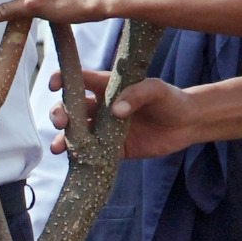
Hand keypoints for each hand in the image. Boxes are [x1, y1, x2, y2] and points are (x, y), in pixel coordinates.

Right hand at [52, 72, 203, 160]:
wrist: (186, 124)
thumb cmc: (170, 99)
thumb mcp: (156, 90)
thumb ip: (136, 95)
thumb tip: (116, 111)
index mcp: (107, 87)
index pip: (79, 80)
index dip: (63, 79)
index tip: (54, 84)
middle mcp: (101, 108)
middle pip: (71, 109)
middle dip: (60, 114)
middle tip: (61, 121)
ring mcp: (105, 130)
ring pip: (77, 134)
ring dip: (63, 139)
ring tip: (58, 147)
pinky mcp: (113, 150)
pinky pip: (93, 154)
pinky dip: (82, 158)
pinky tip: (75, 161)